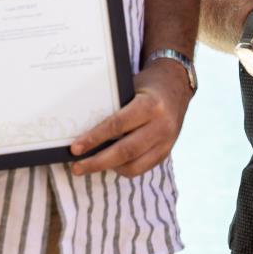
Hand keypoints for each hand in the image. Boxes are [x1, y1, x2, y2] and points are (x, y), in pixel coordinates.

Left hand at [69, 59, 193, 178]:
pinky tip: (111, 163)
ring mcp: (167, 141)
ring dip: (109, 168)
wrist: (177, 85)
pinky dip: (123, 168)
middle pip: (125, 151)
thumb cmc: (146, 85)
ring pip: (133, 165)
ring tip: (90, 166)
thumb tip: (83, 130)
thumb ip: (114, 109)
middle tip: (76, 167)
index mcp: (151, 105)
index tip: (75, 148)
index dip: (94, 139)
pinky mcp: (166, 151)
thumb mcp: (131, 89)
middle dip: (97, 162)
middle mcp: (161, 125)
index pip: (117, 125)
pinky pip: (142, 168)